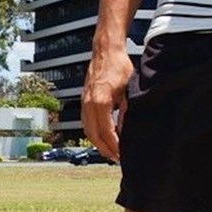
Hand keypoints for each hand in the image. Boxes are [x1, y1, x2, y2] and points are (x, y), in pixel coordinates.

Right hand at [80, 47, 133, 162]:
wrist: (105, 52)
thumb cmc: (119, 67)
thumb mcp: (128, 90)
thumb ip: (126, 111)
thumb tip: (126, 131)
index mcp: (100, 102)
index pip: (106, 132)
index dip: (115, 145)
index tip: (123, 154)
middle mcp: (88, 104)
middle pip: (94, 135)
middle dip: (106, 149)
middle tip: (118, 159)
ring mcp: (84, 103)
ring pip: (88, 131)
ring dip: (99, 144)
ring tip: (111, 152)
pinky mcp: (83, 102)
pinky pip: (86, 124)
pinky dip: (94, 134)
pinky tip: (103, 138)